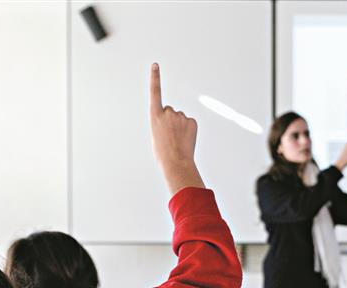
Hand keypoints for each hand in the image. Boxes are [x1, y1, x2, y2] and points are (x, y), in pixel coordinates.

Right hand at [149, 63, 203, 193]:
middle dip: (170, 121)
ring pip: (180, 118)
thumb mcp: (156, 135)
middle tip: (170, 136)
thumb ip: (163, 123)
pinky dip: (188, 130)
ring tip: (177, 140)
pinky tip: (186, 140)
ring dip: (180, 127)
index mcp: (155, 115)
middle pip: (170, 111)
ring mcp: (180, 116)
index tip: (155, 65)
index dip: (155, 78)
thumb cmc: (163, 153)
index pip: (155, 92)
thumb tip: (175, 121)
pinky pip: (189, 123)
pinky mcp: (192, 121)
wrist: (176, 162)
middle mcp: (168, 112)